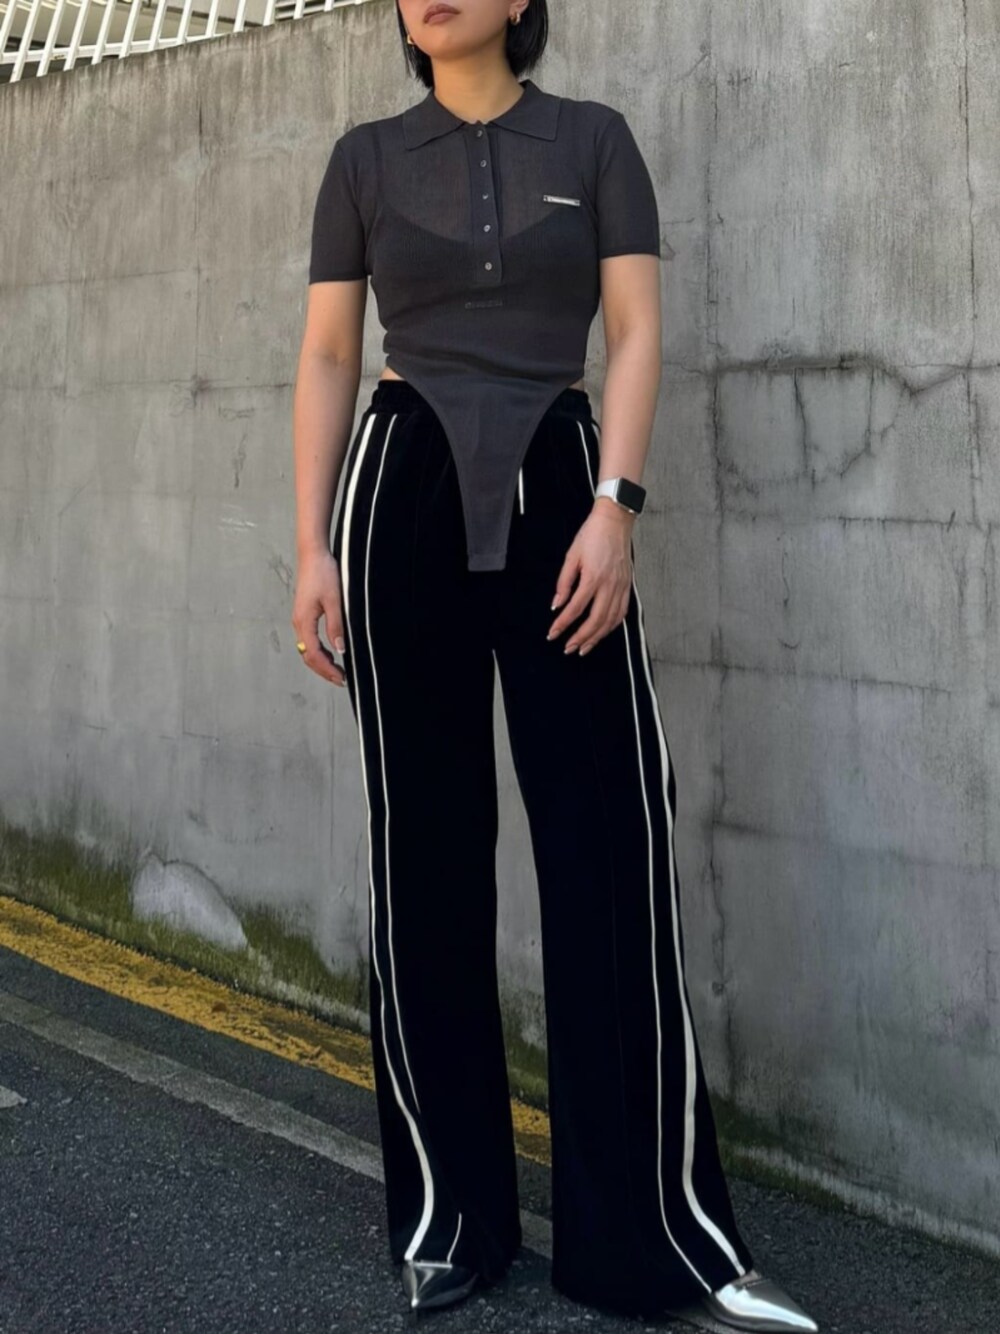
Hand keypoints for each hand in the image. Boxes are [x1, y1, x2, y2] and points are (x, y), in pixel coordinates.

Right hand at [291, 548, 347, 685]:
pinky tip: (331, 652)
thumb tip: (340, 649)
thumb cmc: (323, 573)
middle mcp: (298, 623)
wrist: (312, 554)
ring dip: (321, 661)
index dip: (327, 670)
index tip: (342, 678)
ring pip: (307, 649)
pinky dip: (319, 651)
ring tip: (337, 670)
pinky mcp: (303, 614)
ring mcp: (300, 619)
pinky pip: (309, 639)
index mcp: (304, 622)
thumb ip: (336, 626)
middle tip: (341, 679)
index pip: (314, 655)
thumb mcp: (334, 601)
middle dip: (324, 670)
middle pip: (308, 656)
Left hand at [547, 498, 634, 654]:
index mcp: (593, 577)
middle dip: (581, 638)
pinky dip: (611, 626)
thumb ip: (564, 582)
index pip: (575, 608)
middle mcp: (610, 585)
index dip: (563, 624)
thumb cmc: (592, 535)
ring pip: (610, 620)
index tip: (553, 634)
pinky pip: (621, 612)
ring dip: (597, 637)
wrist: (616, 521)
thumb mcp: (572, 556)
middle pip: (595, 620)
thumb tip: (556, 604)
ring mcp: (621, 586)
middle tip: (568, 649)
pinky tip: (603, 632)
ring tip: (584, 648)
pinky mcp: (628, 585)